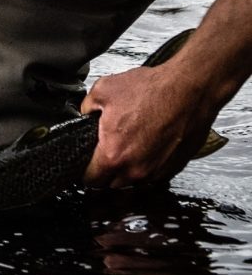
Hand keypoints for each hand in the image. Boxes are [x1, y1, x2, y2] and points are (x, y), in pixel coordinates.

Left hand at [80, 63, 217, 188]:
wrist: (189, 90)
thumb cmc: (151, 90)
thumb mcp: (103, 90)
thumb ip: (87, 108)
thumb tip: (85, 114)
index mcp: (114, 154)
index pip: (91, 179)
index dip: (84, 172)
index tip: (85, 164)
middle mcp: (136, 169)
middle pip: (112, 184)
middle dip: (106, 171)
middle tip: (106, 151)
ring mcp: (157, 171)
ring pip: (134, 180)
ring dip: (128, 168)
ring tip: (130, 143)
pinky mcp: (174, 168)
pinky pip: (154, 173)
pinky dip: (148, 163)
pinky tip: (147, 143)